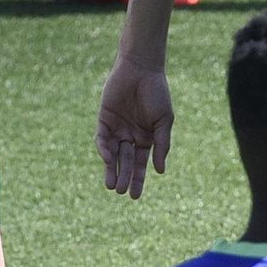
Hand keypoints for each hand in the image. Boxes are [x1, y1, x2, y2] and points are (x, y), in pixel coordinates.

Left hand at [96, 56, 174, 198]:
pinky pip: (102, 138)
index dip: (138, 179)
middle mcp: (130, 136)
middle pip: (126, 162)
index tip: (135, 196)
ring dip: (111, 169)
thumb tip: (160, 171)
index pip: (141, 164)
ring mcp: (117, 128)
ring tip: (112, 185)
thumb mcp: (164, 121)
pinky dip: (104, 149)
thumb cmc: (157, 93)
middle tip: (123, 193)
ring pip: (112, 154)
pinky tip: (107, 158)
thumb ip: (162, 145)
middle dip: (125, 177)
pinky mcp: (104, 120)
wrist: (141, 70)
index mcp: (147, 138)